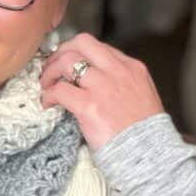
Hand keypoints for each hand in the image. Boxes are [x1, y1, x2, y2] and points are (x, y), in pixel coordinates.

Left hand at [39, 33, 164, 150]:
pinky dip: (49, 95)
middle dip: (61, 52)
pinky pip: (60, 90)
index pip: (99, 47)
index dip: (78, 52)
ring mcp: (102, 87)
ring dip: (50, 71)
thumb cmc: (145, 131)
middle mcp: (117, 71)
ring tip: (46, 85)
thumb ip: (122, 81)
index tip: (68, 63)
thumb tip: (96, 79)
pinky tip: (48, 104)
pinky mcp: (89, 106)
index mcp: (132, 67)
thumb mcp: (142, 95)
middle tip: (51, 67)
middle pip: (81, 43)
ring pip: (66, 61)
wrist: (149, 153)